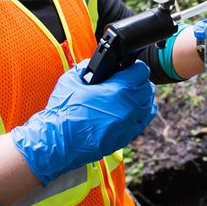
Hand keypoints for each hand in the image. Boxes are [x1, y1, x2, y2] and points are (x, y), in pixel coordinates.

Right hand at [10, 60, 156, 184]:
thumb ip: (88, 67)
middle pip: (147, 87)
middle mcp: (128, 108)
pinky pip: (143, 121)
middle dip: (138, 81)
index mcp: (118, 90)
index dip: (135, 67)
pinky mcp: (126, 137)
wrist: (58, 142)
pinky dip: (140, 113)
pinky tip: (131, 110)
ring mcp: (129, 124)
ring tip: (130, 94)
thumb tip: (97, 64)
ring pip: (148, 104)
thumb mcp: (72, 79)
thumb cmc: (64, 112)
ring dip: (141, 97)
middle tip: (128, 80)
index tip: (129, 68)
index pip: (141, 71)